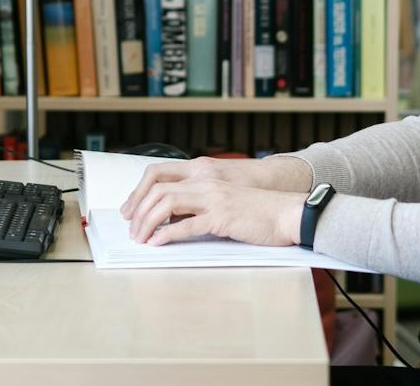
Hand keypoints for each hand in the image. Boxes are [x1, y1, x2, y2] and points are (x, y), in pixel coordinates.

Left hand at [123, 178, 304, 246]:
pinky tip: (158, 243)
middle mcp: (206, 183)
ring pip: (166, 204)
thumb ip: (200, 204)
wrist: (288, 213)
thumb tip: (173, 219)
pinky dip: (167, 235)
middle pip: (158, 190)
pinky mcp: (222, 218)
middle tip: (132, 231)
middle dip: (138, 211)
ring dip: (148, 223)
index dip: (140, 193)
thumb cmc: (259, 210)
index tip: (131, 212)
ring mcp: (214, 199)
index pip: (161, 176)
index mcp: (205, 177)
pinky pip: (187, 226)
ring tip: (141, 238)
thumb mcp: (224, 200)